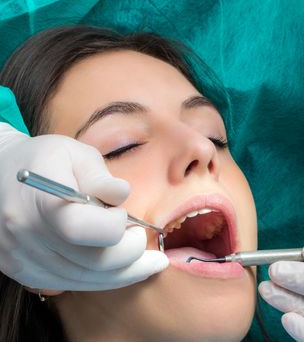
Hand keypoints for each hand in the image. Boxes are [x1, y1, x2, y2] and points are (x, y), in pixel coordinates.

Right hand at [0, 123, 167, 292]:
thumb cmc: (43, 160)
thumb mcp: (74, 153)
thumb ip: (100, 175)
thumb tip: (122, 194)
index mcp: (40, 201)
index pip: (81, 229)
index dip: (112, 226)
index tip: (122, 214)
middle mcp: (25, 236)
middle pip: (90, 263)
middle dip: (131, 256)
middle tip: (143, 239)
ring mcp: (21, 259)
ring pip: (84, 280)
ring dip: (123, 274)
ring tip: (147, 261)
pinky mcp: (23, 273)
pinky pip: (69, 285)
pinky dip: (100, 279)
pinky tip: (120, 267)